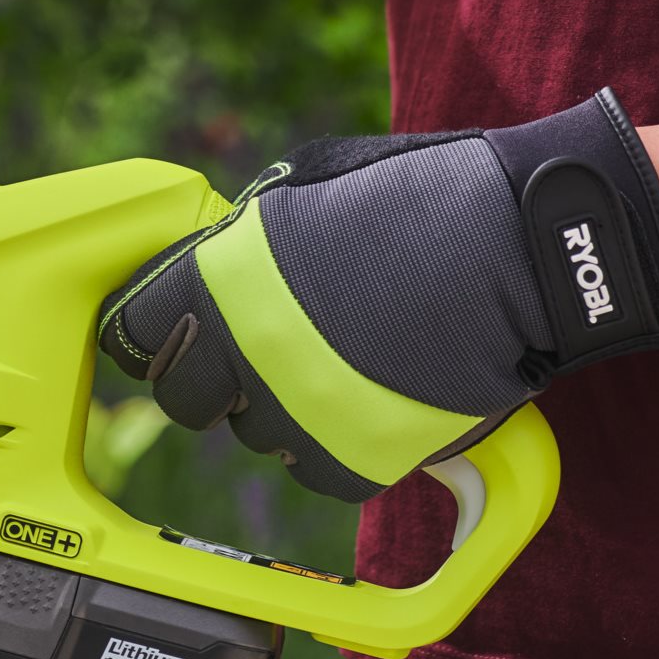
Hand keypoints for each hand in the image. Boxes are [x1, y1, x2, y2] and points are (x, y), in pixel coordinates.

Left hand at [99, 90, 658, 500]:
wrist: (525, 247)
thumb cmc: (422, 196)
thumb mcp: (305, 187)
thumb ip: (243, 240)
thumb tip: (209, 266)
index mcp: (219, 279)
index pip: (134, 333)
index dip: (153, 336)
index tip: (172, 337)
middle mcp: (243, 352)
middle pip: (184, 399)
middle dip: (212, 380)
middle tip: (263, 357)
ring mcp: (297, 414)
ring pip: (257, 435)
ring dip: (286, 408)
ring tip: (349, 361)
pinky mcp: (353, 462)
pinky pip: (318, 470)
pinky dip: (340, 444)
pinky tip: (377, 397)